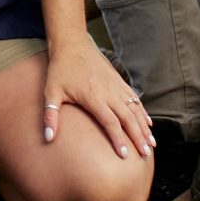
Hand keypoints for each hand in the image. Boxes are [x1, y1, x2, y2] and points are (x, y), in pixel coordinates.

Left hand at [41, 36, 154, 157]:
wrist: (72, 45)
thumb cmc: (60, 70)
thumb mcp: (51, 92)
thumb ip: (50, 116)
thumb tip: (48, 138)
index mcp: (93, 97)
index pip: (110, 122)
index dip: (118, 139)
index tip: (125, 155)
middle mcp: (109, 92)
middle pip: (128, 118)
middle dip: (138, 137)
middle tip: (145, 154)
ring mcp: (116, 86)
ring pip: (135, 109)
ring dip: (144, 127)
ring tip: (151, 144)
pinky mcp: (119, 81)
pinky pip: (135, 99)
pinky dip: (143, 112)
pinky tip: (148, 124)